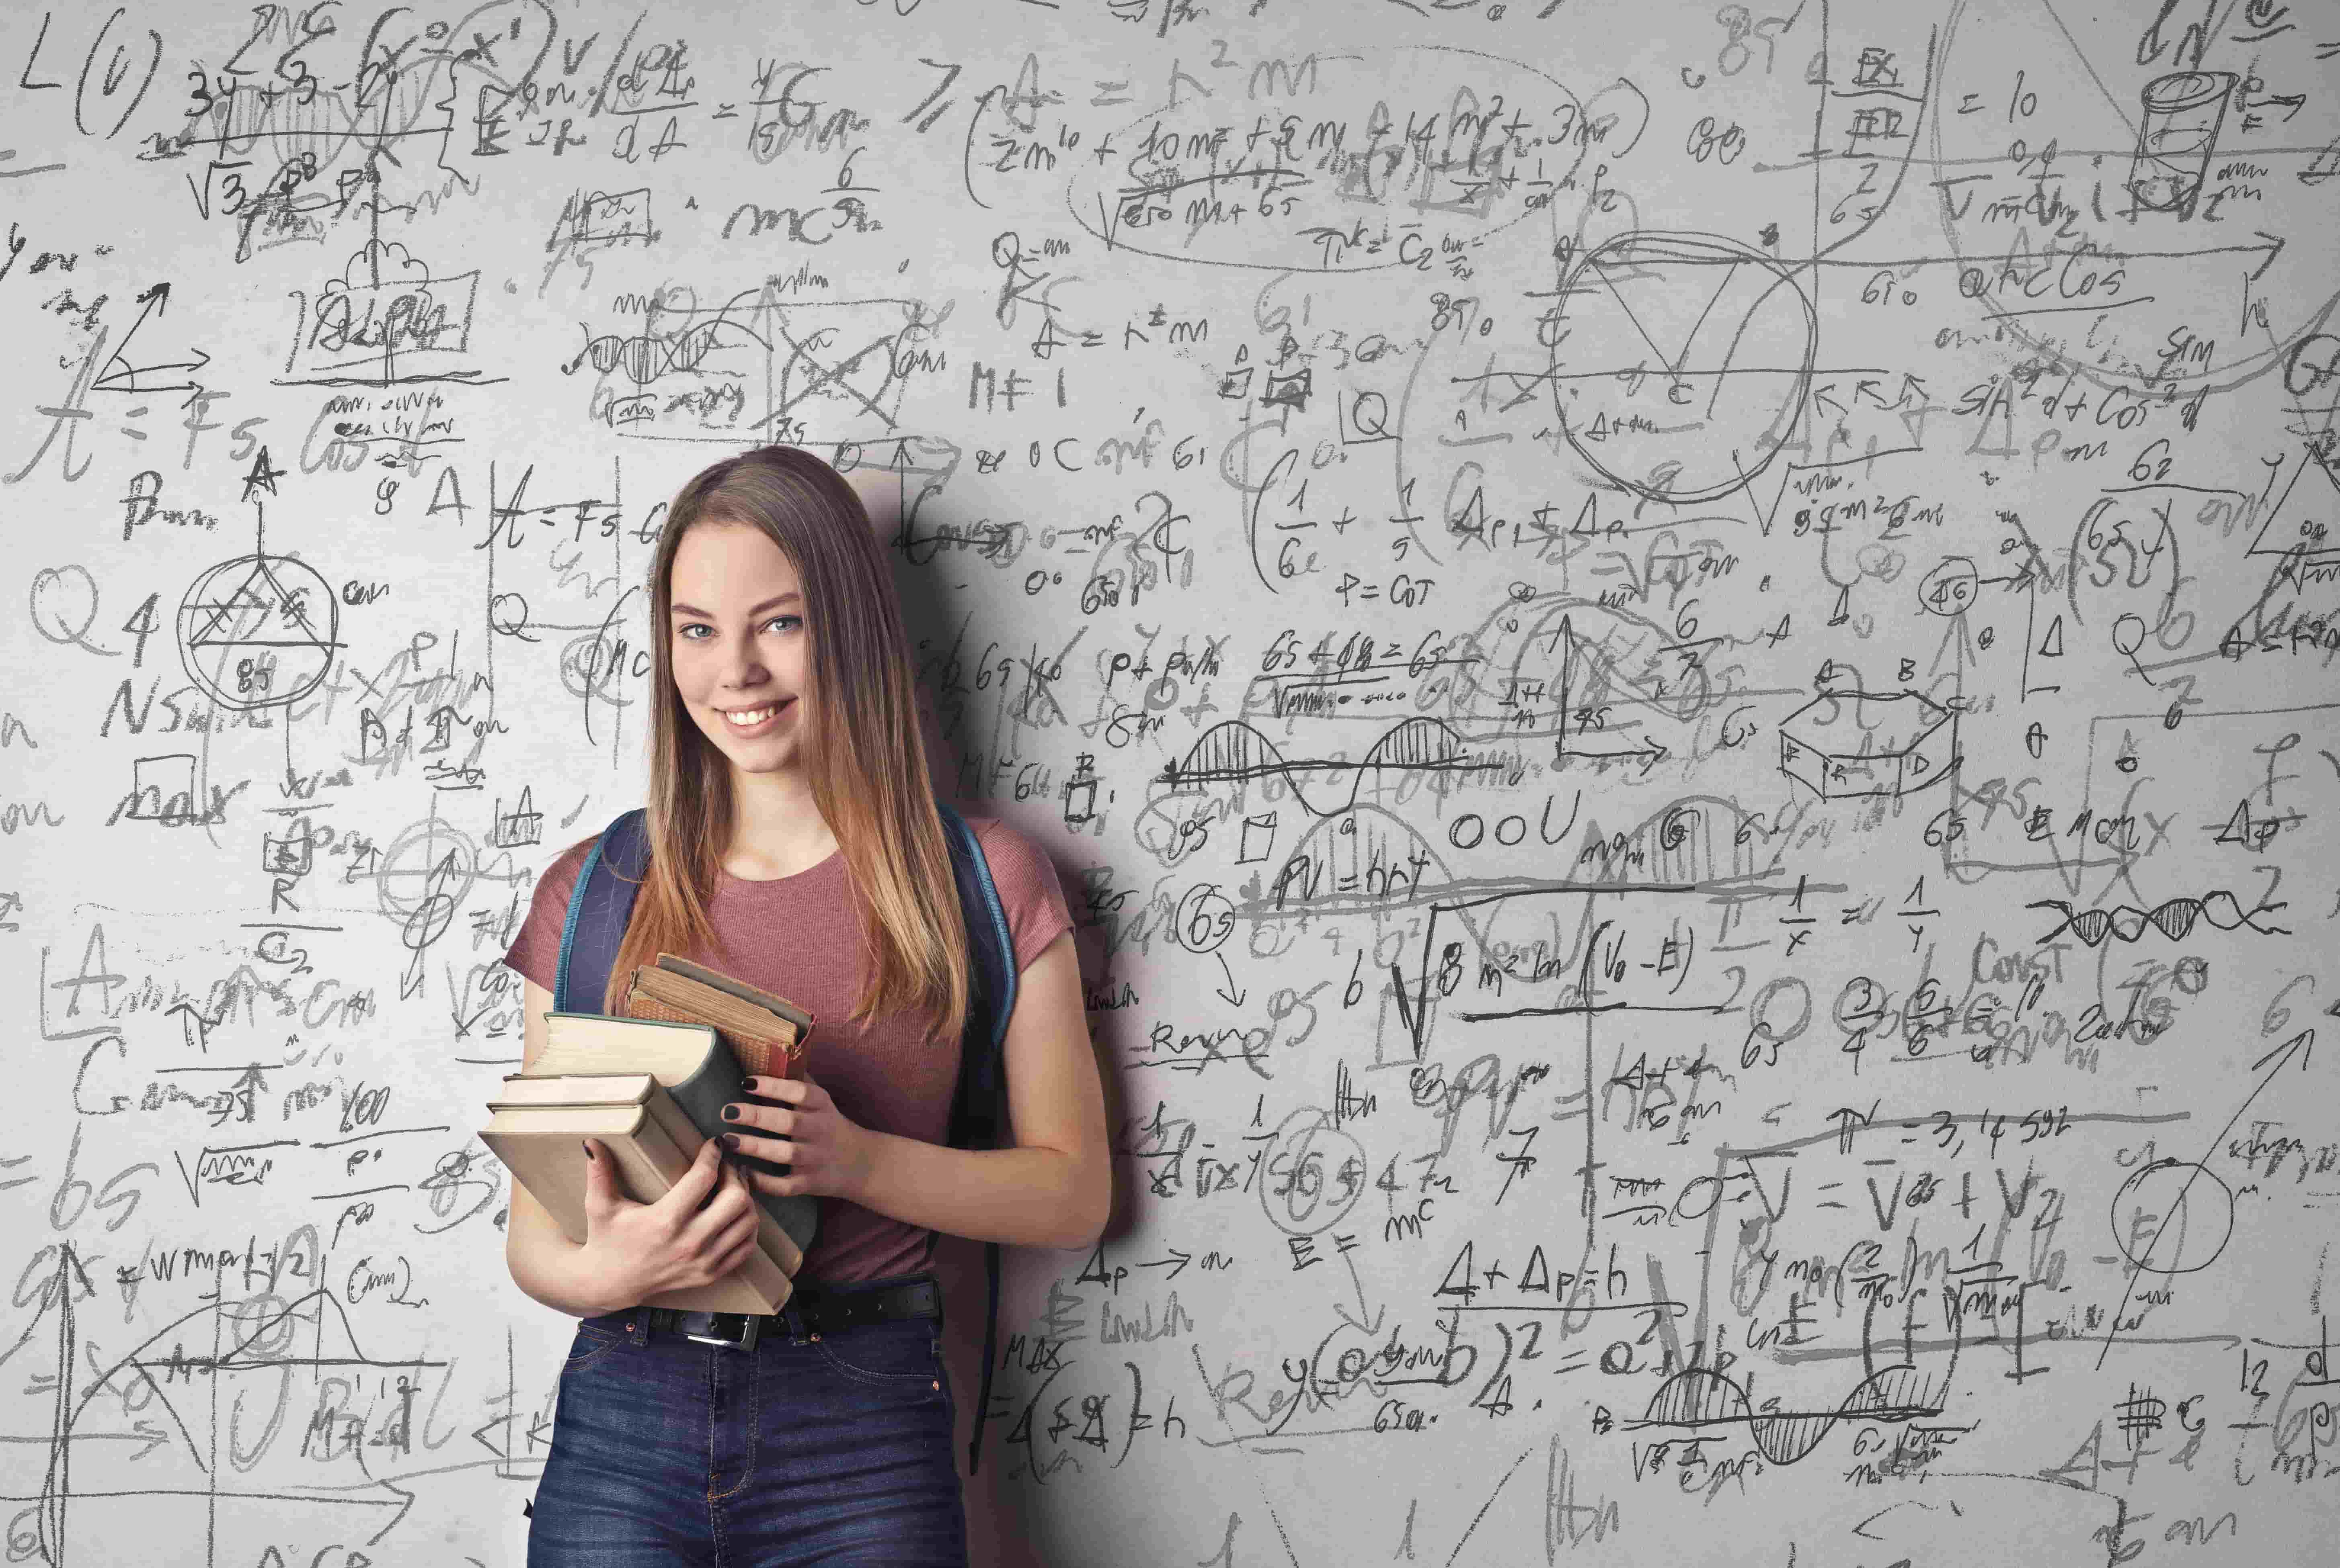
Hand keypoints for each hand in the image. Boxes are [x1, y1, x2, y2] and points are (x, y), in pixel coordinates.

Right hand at [575, 1135, 762, 1311]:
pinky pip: (746, 1246)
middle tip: (726, 1165)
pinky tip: (736, 1212)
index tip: (714, 1143)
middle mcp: (689, 1243)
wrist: (610, 1284)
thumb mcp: (600, 1206)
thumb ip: (599, 1172)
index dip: (713, 1154)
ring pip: (747, 1222)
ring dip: (747, 1199)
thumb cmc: (606, 1239)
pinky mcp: (711, 1274)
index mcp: (664, 1221)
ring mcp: (703, 1262)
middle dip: (735, 1175)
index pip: (704, 1178)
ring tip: (733, 1185)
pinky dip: (748, 1226)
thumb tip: (591, 1141)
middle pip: (736, 1199)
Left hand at [722, 1072, 878, 1201]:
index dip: (773, 1086)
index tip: (745, 1082)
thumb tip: (772, 1056)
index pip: (800, 1092)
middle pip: (788, 1122)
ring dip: (754, 1146)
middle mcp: (820, 1130)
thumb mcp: (821, 1101)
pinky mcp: (811, 1183)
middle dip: (756, 1116)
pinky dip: (764, 1182)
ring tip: (727, 1140)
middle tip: (727, 1111)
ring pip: (784, 1153)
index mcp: (822, 1106)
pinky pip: (786, 1185)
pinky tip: (744, 1172)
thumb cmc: (829, 1125)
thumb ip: (799, 1082)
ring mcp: (816, 1158)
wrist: (859, 1162)